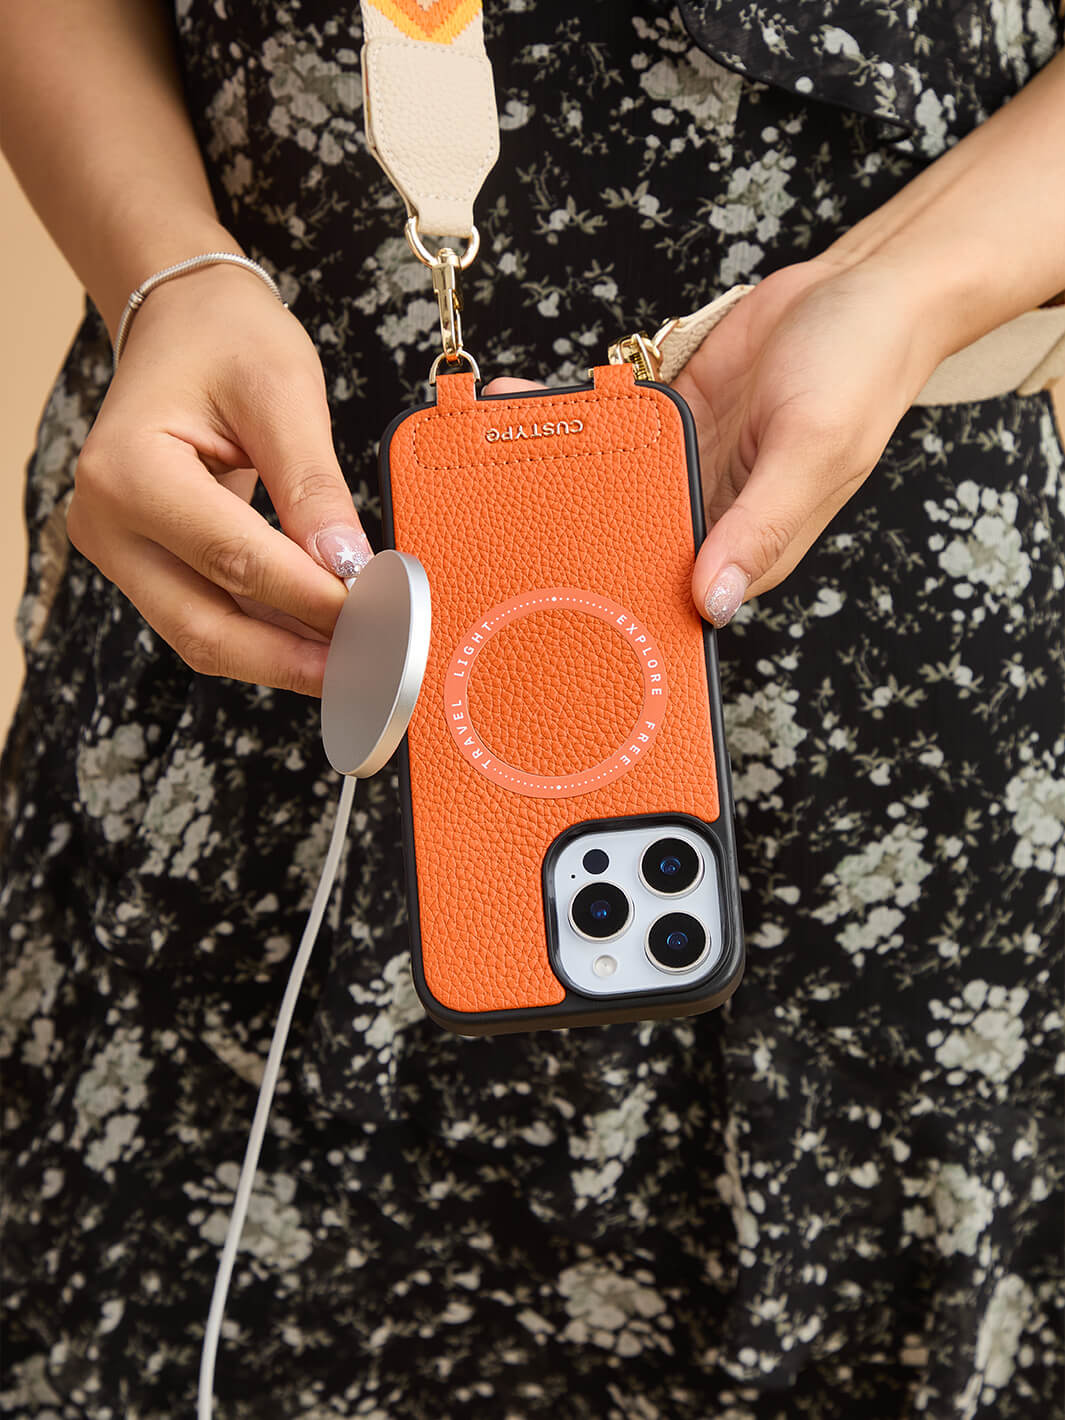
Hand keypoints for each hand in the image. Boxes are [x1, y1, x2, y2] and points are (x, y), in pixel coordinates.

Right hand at [68, 263, 372, 694]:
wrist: (184, 322)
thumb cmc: (227, 338)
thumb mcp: (282, 390)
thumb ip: (314, 485)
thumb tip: (351, 569)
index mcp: (128, 469)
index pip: (232, 559)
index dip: (312, 600)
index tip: (385, 620)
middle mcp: (108, 523)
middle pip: (206, 626)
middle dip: (297, 658)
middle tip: (378, 671)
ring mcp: (122, 551)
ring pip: (207, 637)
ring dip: (288, 660)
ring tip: (364, 667)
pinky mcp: (148, 565)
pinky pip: (212, 618)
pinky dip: (273, 638)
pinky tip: (328, 645)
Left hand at [487, 256, 943, 626]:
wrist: (865, 284)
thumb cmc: (863, 369)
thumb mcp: (812, 452)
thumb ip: (759, 527)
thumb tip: (714, 601)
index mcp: (752, 546)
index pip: (675, 595)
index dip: (619, 601)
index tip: (556, 601)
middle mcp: (717, 514)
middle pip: (630, 542)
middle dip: (569, 535)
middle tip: (501, 525)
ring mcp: (693, 466)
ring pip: (614, 486)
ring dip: (565, 473)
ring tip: (496, 453)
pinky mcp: (676, 420)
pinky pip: (619, 430)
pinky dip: (583, 421)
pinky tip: (538, 409)